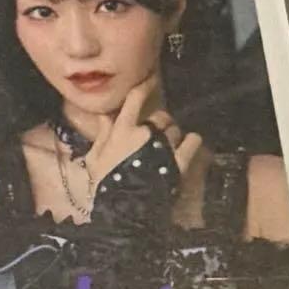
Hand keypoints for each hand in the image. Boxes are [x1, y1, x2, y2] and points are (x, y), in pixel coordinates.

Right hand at [84, 76, 203, 185]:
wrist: (124, 208)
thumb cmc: (105, 183)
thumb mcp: (95, 158)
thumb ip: (102, 134)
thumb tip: (104, 115)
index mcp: (124, 130)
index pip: (136, 99)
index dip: (144, 86)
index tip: (150, 79)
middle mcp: (146, 133)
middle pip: (160, 117)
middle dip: (157, 124)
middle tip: (153, 135)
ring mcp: (165, 146)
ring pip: (174, 129)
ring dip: (171, 135)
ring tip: (166, 147)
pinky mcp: (179, 160)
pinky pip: (192, 141)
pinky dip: (191, 141)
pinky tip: (187, 146)